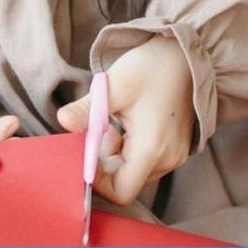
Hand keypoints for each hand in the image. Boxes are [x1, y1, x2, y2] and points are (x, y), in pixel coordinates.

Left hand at [56, 34, 194, 205]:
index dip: (97, 181)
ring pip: (133, 172)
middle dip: (103, 163)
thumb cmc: (152, 67)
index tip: (85, 153)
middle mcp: (167, 159)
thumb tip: (62, 120)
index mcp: (152, 149)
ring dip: (115, 156)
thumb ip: (87, 109)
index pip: (121, 192)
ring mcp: (174, 156)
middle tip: (96, 131)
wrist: (185, 55)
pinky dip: (128, 150)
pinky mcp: (175, 149)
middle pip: (125, 182)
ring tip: (111, 125)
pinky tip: (124, 125)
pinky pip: (145, 162)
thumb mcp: (115, 85)